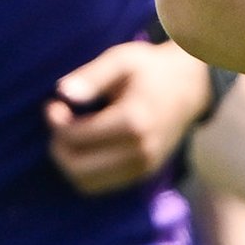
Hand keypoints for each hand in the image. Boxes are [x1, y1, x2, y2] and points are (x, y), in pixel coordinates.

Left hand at [47, 39, 211, 194]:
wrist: (190, 86)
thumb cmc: (150, 69)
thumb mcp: (122, 59)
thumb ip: (91, 76)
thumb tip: (61, 93)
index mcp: (134, 121)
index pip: (77, 137)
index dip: (55, 122)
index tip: (54, 104)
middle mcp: (141, 150)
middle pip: (78, 168)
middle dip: (58, 147)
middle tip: (59, 122)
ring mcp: (144, 166)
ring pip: (87, 183)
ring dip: (69, 162)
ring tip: (71, 134)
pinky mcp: (144, 173)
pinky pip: (102, 185)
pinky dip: (85, 170)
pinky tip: (86, 145)